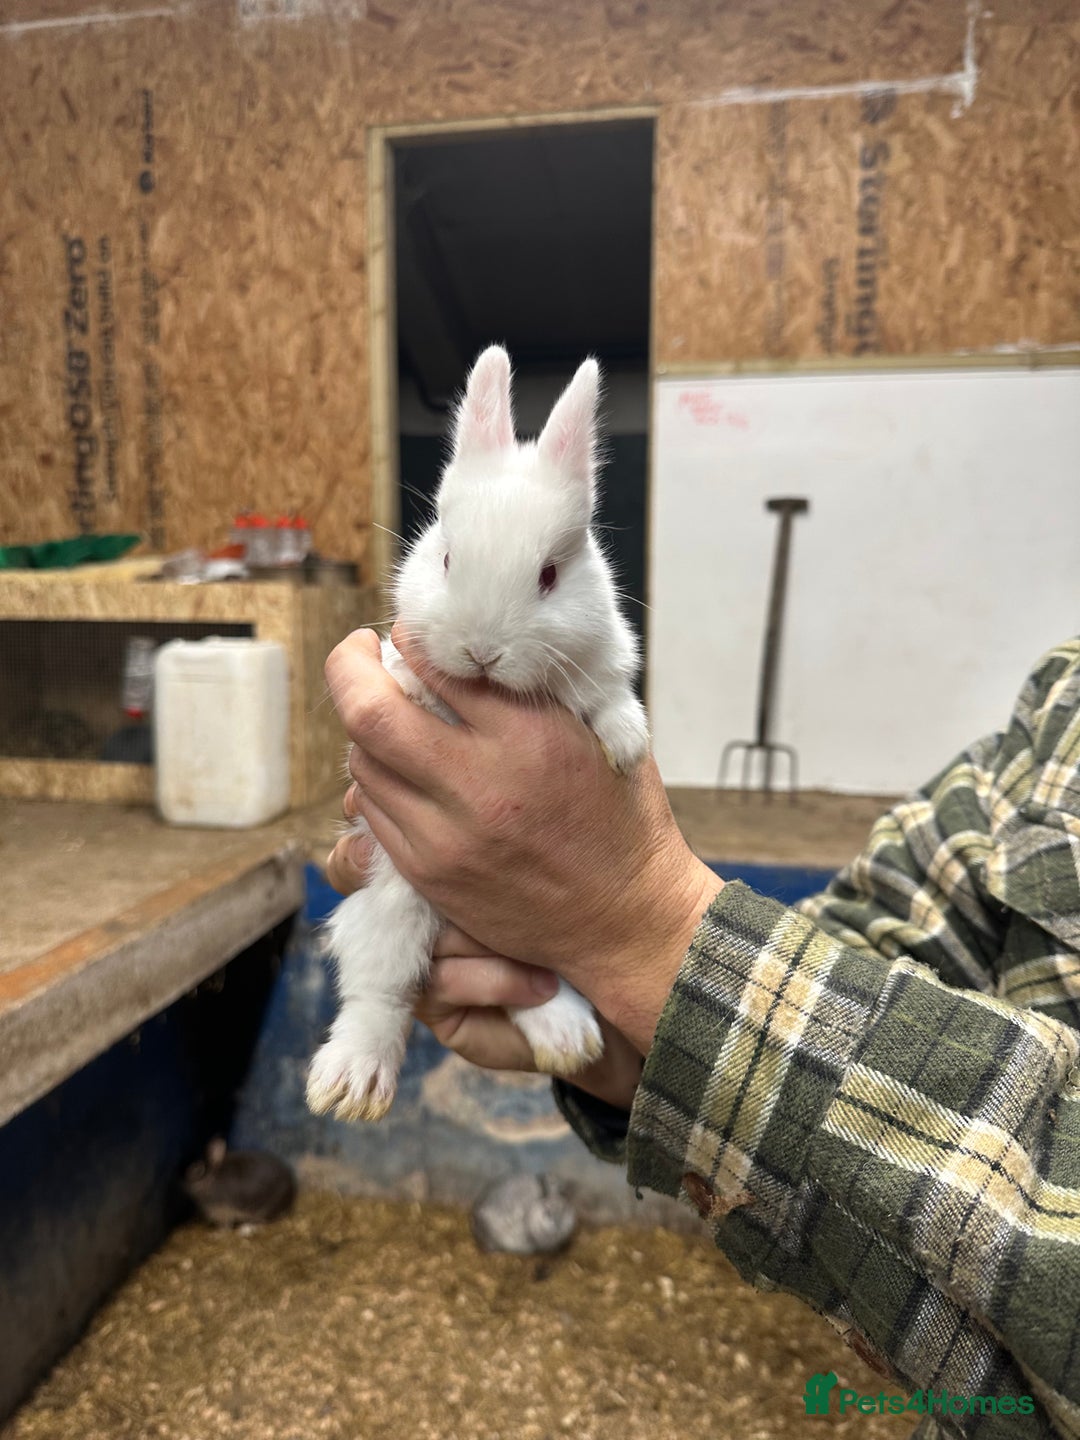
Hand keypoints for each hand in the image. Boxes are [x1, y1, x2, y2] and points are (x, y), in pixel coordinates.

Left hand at [325, 627, 722, 1054]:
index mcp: (529, 737)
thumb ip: (536, 688)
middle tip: (359, 653)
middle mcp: (479, 786)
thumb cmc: (620, 817)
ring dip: (364, 730)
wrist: (625, 918)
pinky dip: (376, 781)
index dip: (409, 637)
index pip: (435, 665)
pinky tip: (399, 771)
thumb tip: (472, 647)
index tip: (407, 631)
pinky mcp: (429, 874)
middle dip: (349, 669)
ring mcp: (446, 838)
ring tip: (386, 716)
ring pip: (361, 764)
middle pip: (368, 714)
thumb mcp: (599, 733)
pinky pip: (373, 813)